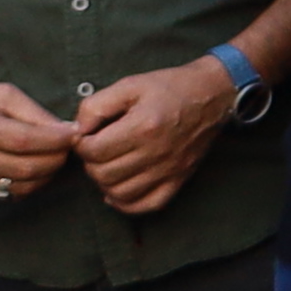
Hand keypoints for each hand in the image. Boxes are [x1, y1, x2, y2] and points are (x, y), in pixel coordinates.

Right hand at [0, 63, 79, 207]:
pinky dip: (30, 184)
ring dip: (48, 174)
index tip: (75, 133)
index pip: (25, 140)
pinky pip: (10, 194)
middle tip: (69, 147)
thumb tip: (67, 131)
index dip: (56, 140)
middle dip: (57, 158)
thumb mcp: (0, 94)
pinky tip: (35, 169)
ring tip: (54, 157)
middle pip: (27, 167)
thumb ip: (34, 112)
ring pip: (22, 186)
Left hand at [64, 59, 240, 215]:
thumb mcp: (129, 85)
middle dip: (91, 163)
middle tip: (97, 150)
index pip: (94, 151)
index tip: (87, 136)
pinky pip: (147, 205)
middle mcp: (157, 152)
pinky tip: (119, 189)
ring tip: (108, 165)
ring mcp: (169, 170)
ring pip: (120, 193)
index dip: (81, 145)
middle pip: (103, 174)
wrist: (213, 95)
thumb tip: (78, 130)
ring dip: (105, 182)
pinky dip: (126, 204)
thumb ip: (96, 105)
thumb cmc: (169, 88)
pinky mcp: (179, 179)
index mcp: (143, 126)